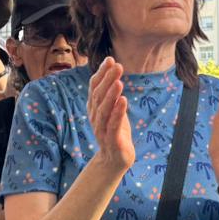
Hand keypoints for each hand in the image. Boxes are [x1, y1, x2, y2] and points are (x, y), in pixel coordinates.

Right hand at [87, 58, 134, 173]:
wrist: (114, 160)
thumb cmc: (115, 131)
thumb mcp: (113, 110)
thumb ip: (111, 93)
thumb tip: (113, 70)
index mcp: (94, 108)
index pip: (95, 87)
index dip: (101, 73)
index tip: (110, 59)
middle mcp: (95, 117)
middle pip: (98, 96)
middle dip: (107, 80)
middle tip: (117, 66)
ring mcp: (102, 129)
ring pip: (104, 110)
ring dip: (111, 95)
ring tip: (118, 82)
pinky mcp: (112, 140)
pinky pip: (113, 124)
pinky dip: (118, 112)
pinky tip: (123, 101)